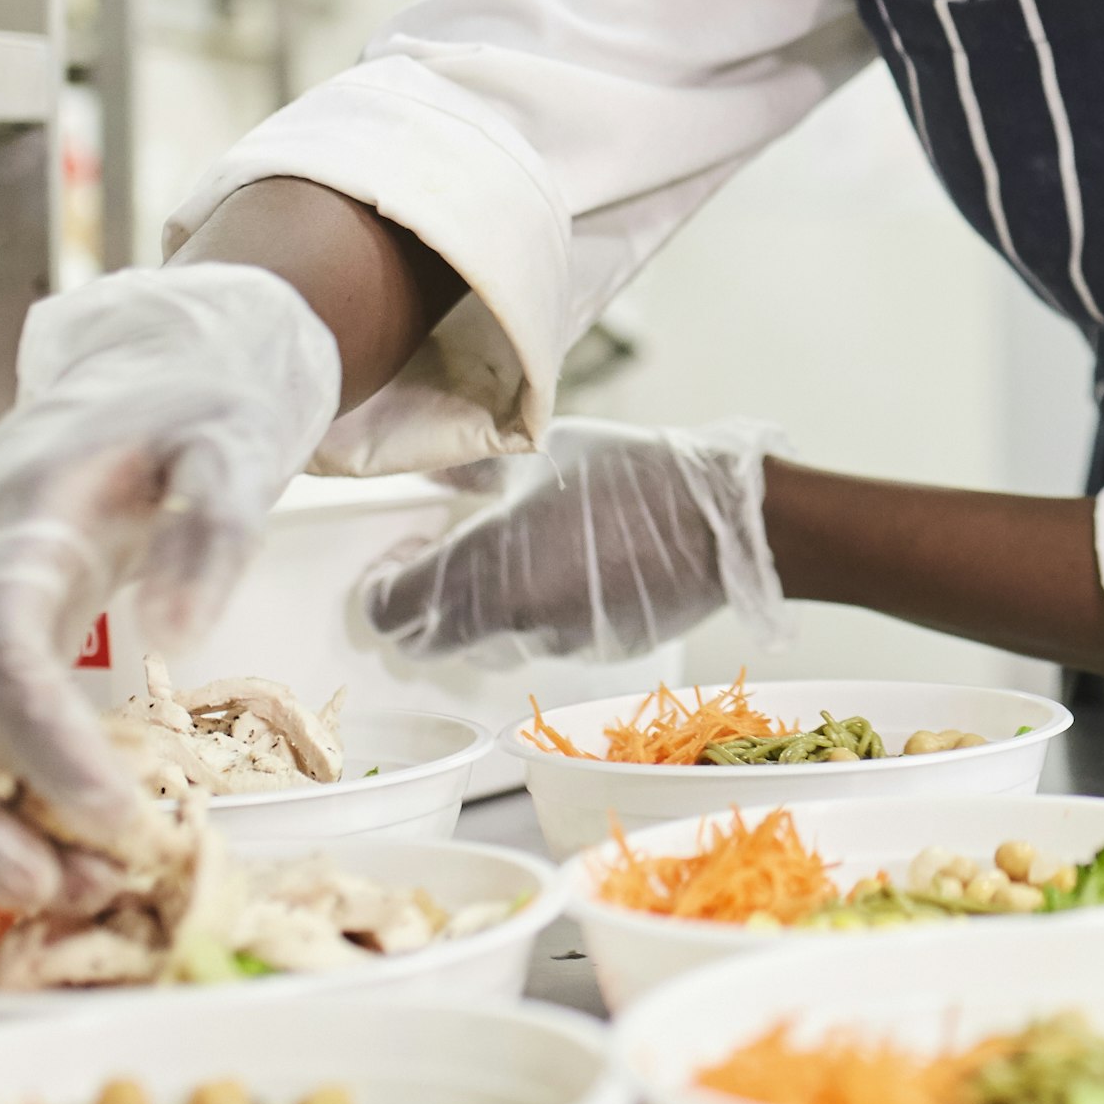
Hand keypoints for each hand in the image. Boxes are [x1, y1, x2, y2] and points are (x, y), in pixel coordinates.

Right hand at [0, 265, 337, 902]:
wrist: (137, 372)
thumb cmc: (187, 411)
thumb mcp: (229, 440)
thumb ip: (213, 523)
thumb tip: (183, 634)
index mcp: (14, 523)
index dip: (39, 743)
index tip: (117, 817)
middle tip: (56, 892)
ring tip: (66, 892)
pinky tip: (46, 857)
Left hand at [361, 417, 787, 661]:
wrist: (723, 523)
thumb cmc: (632, 474)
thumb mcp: (543, 452)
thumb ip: (477, 468)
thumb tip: (436, 469)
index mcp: (481, 569)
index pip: (390, 610)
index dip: (379, 588)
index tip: (392, 560)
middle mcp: (506, 621)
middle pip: (431, 640)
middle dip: (423, 608)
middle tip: (434, 563)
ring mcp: (554, 642)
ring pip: (488, 642)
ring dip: (479, 612)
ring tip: (506, 560)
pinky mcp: (594, 651)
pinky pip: (543, 637)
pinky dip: (536, 613)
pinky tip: (565, 570)